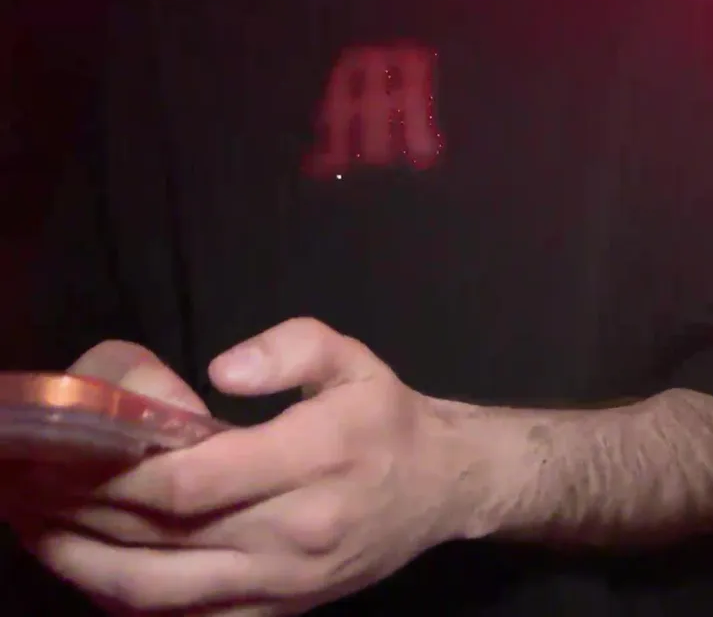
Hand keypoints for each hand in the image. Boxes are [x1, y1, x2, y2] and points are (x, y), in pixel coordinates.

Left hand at [28, 318, 513, 615]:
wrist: (443, 489)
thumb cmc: (388, 419)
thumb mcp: (354, 360)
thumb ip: (293, 348)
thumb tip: (221, 367)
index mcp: (312, 463)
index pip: (193, 483)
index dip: (118, 474)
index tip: (66, 449)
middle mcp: (292, 535)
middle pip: (160, 539)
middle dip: (78, 515)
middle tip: (22, 484)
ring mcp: (281, 586)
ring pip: (159, 592)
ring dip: (84, 565)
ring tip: (33, 530)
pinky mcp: (276, 613)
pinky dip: (126, 602)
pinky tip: (90, 572)